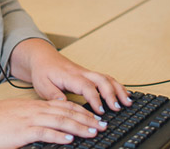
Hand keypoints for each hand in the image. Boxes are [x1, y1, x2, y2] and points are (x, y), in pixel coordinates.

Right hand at [0, 98, 106, 148]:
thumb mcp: (20, 117)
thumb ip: (36, 121)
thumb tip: (52, 129)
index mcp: (37, 107)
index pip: (65, 106)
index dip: (82, 111)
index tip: (95, 118)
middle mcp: (37, 111)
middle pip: (68, 112)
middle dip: (87, 119)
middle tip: (103, 125)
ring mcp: (31, 120)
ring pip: (61, 121)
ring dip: (79, 127)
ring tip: (93, 131)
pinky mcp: (23, 131)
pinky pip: (45, 132)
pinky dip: (59, 136)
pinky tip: (70, 139)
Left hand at [10, 39, 132, 114]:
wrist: (43, 57)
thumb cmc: (43, 71)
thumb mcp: (42, 84)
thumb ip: (52, 95)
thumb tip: (63, 103)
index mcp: (70, 76)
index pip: (86, 86)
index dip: (95, 99)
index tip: (100, 111)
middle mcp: (82, 73)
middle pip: (102, 80)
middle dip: (112, 94)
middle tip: (118, 108)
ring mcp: (87, 73)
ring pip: (107, 78)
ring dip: (118, 90)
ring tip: (128, 102)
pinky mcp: (90, 75)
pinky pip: (106, 78)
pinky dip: (117, 86)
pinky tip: (124, 95)